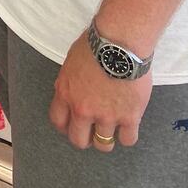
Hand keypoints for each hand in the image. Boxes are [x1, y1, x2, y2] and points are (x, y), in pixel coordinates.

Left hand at [48, 34, 152, 151]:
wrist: (120, 43)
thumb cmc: (95, 44)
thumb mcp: (71, 62)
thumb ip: (70, 82)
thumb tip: (73, 92)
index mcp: (66, 93)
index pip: (58, 121)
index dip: (65, 127)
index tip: (72, 126)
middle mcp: (83, 109)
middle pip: (78, 140)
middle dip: (85, 138)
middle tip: (92, 132)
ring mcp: (106, 116)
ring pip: (103, 144)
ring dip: (106, 139)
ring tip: (112, 129)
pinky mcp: (129, 117)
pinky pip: (128, 140)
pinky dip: (128, 135)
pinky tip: (128, 125)